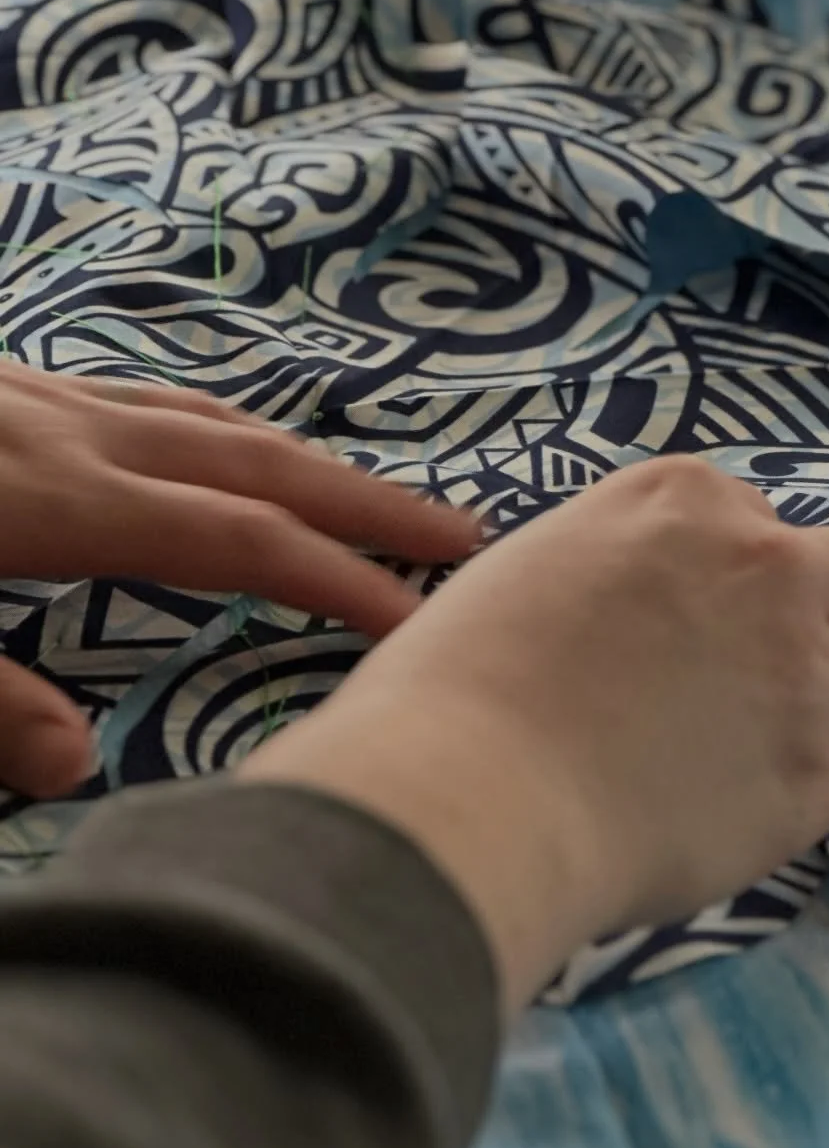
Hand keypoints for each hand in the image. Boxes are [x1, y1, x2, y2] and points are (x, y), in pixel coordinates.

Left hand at [0, 364, 477, 799]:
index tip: (423, 622)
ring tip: (370, 496)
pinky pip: (152, 399)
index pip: (239, 540)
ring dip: (305, 462)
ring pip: (210, 422)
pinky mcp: (13, 383)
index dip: (340, 578)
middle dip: (368, 504)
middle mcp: (74, 436)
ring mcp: (44, 397)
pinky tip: (225, 444)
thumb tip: (79, 764)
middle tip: (464, 535)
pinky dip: (223, 429)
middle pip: (255, 465)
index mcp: (56, 501)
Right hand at [243, 456, 828, 1013]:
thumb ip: (627, 564)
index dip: (739, 575)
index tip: (700, 619)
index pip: (767, 522)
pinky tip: (762, 795)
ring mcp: (805, 681)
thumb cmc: (458, 685)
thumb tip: (662, 608)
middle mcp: (768, 574)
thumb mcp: (537, 565)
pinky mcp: (816, 782)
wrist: (471, 798)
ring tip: (786, 739)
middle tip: (784, 670)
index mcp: (687, 504)